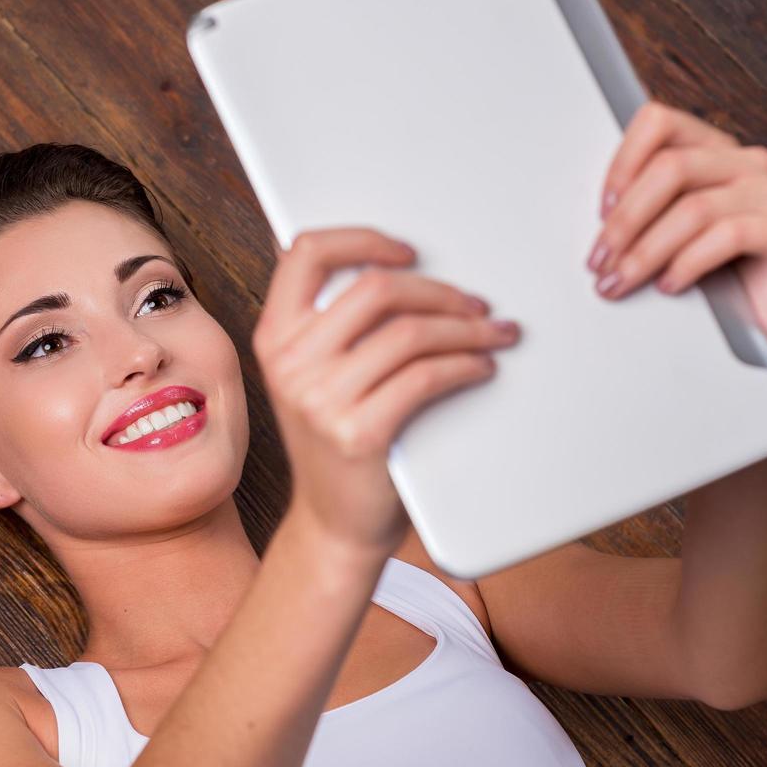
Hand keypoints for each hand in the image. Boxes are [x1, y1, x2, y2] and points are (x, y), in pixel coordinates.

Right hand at [254, 227, 520, 554]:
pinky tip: (480, 368)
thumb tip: (385, 263)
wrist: (333, 526)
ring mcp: (320, 400)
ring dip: (465, 329)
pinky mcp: (359, 434)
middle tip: (475, 303)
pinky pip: (426, 377)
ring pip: (409, 333)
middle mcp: (289, 364)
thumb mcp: (312, 378)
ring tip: (492, 334)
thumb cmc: (337, 444)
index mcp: (274, 337)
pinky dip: (464, 366)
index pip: (307, 253)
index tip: (409, 252)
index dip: (363, 239)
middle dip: (438, 290)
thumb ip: (330, 326)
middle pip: (375, 289)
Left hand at [587, 100, 766, 372]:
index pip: (660, 123)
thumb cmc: (707, 287)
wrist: (759, 340)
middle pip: (672, 167)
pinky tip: (669, 286)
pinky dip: (688, 262)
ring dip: (645, 251)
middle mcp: (749, 164)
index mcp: (713, 152)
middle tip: (599, 262)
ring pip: (695, 207)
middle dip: (625, 220)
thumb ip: (640, 213)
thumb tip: (592, 216)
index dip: (622, 162)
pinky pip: (730, 235)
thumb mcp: (663, 239)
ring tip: (620, 282)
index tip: (599, 211)